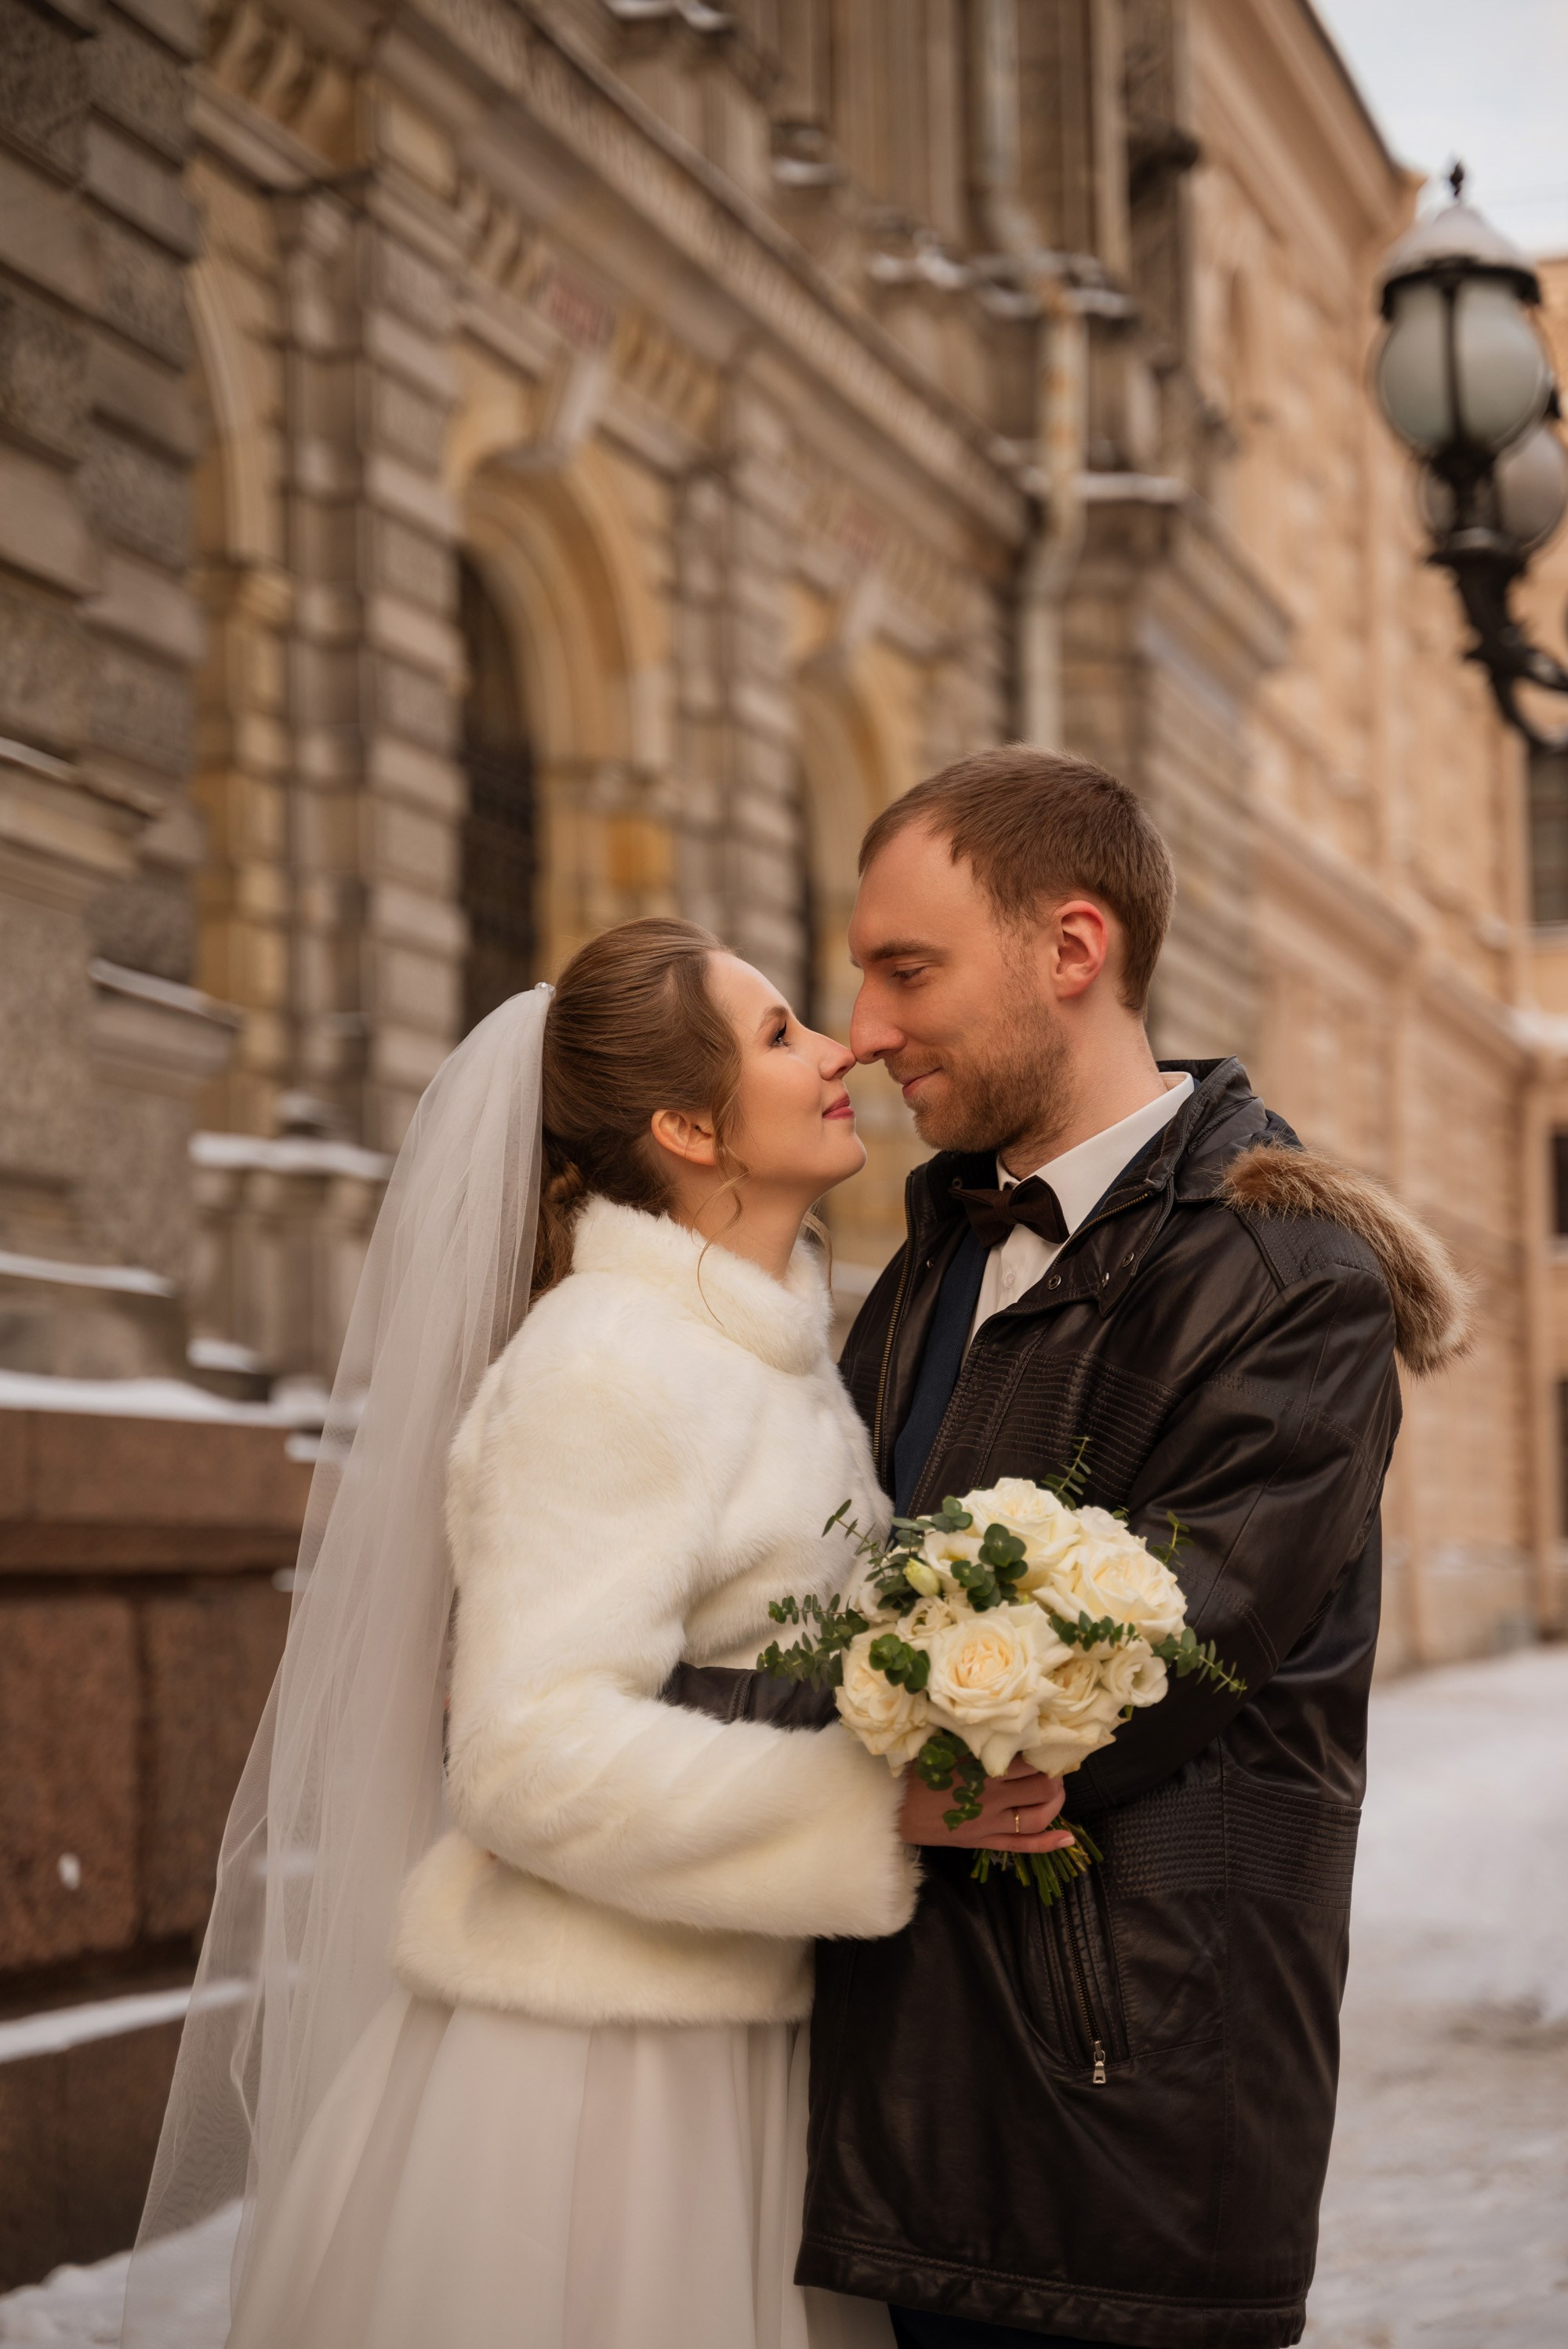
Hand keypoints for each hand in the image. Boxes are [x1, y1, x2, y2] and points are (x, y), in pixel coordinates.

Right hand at [898, 1755, 1073, 1850]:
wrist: (891, 1810)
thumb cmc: (913, 1772)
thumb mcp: (941, 1746)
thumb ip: (971, 1739)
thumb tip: (997, 1722)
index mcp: (982, 1770)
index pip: (1028, 1761)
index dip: (1042, 1754)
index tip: (1045, 1746)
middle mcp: (992, 1797)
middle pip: (1040, 1787)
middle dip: (1053, 1777)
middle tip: (1052, 1767)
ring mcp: (989, 1823)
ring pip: (1037, 1816)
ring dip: (1054, 1804)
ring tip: (1056, 1791)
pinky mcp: (983, 1841)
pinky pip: (1021, 1845)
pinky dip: (1047, 1844)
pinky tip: (1068, 1839)